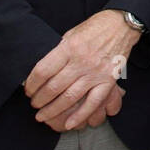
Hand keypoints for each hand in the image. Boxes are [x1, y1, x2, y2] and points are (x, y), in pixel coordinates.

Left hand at [25, 10, 140, 131]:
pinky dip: (80, 116)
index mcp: (69, 48)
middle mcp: (82, 62)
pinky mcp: (108, 81)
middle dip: (39, 99)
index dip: (32, 84)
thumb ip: (58, 52)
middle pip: (53, 87)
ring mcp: (96, 73)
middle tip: (34, 104)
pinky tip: (68, 124)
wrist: (121, 25)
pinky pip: (93, 103)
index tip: (28, 90)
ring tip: (42, 115)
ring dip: (53, 110)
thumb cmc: (94, 28)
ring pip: (70, 98)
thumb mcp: (71, 34)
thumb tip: (41, 72)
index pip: (43, 71)